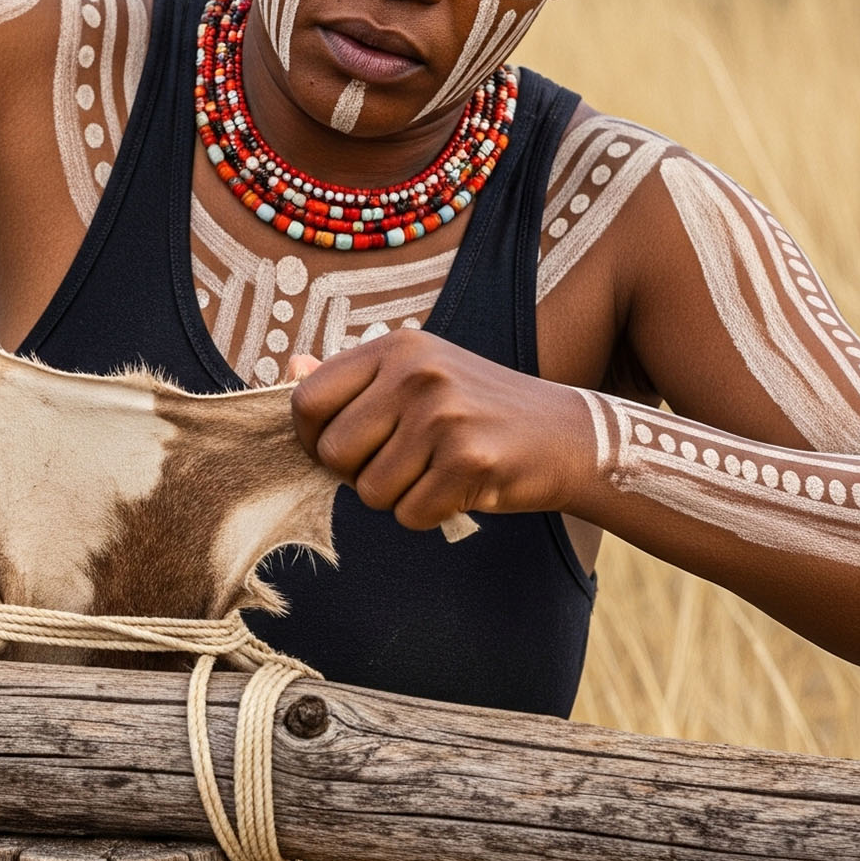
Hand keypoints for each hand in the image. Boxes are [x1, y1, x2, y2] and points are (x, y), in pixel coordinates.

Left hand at [289, 331, 593, 529]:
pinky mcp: (470, 461)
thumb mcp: (418, 374)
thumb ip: (353, 378)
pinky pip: (410, 513)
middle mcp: (417, 373)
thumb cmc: (479, 409)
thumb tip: (292, 368)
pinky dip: (428, 513)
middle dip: (357, 474)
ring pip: (369, 492)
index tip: (339, 449)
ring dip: (397, 497)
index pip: (307, 401)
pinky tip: (459, 488)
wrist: (567, 435)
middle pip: (334, 453)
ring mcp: (445, 416)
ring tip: (435, 471)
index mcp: (397, 347)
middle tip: (400, 464)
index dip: (311, 438)